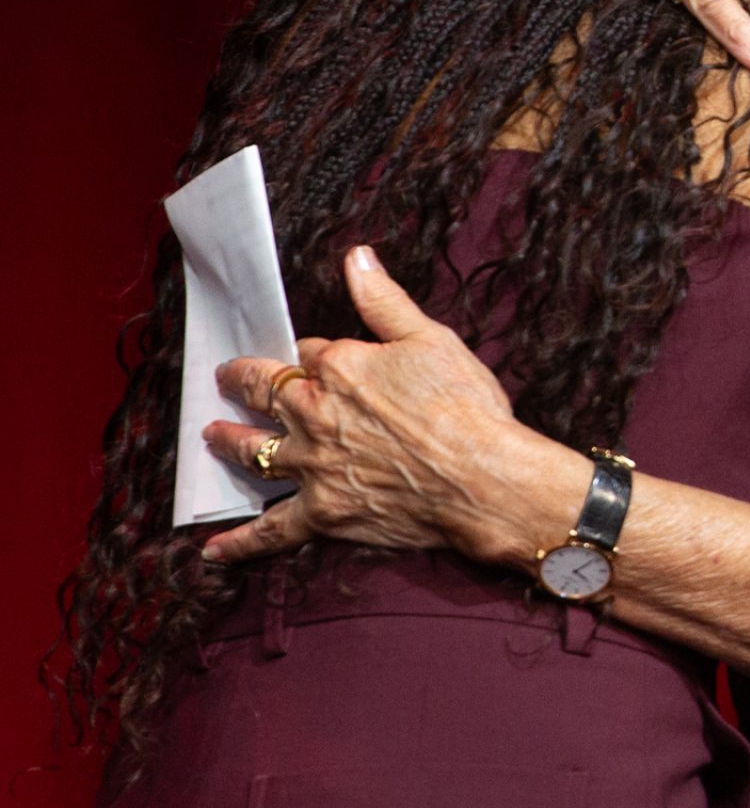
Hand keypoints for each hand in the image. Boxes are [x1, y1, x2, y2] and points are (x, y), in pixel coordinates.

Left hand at [200, 248, 580, 569]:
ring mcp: (312, 467)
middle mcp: (314, 415)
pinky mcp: (321, 513)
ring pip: (255, 453)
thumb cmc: (464, 406)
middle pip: (265, 395)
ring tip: (211, 436)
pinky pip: (271, 529)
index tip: (308, 354)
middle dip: (243, 384)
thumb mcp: (430, 338)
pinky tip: (213, 550)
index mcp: (339, 368)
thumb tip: (356, 256)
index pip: (308, 353)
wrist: (480, 477)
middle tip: (225, 378)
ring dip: (229, 443)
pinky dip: (241, 542)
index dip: (309, 353)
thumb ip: (384, 300)